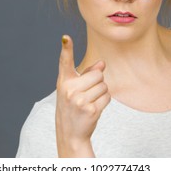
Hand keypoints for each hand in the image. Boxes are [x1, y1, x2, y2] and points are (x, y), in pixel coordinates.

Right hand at [56, 35, 110, 156]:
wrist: (70, 133)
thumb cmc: (73, 107)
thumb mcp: (74, 89)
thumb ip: (87, 74)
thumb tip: (102, 64)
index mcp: (63, 81)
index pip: (65, 62)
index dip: (66, 49)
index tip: (66, 38)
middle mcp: (69, 89)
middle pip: (97, 74)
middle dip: (98, 82)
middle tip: (88, 93)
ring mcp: (79, 100)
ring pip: (104, 85)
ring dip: (101, 93)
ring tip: (90, 102)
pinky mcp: (90, 109)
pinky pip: (107, 97)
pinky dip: (104, 101)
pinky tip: (94, 108)